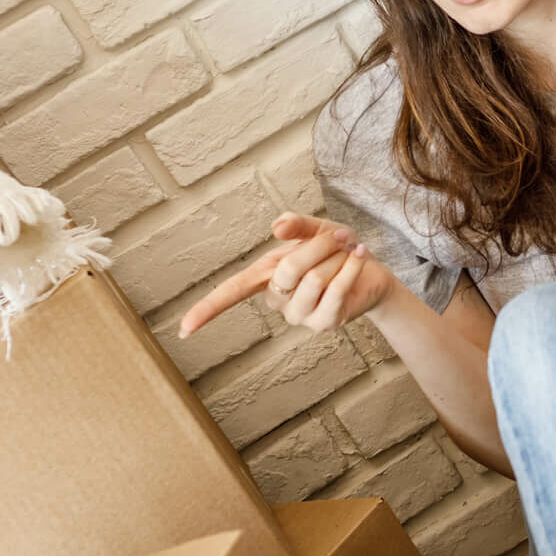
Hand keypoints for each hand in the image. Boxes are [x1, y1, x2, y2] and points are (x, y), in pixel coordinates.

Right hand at [178, 212, 397, 337]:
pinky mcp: (325, 323)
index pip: (230, 293)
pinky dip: (351, 267)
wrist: (372, 271)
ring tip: (349, 251)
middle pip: (288, 270)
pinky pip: (335, 291)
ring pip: (313, 280)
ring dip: (337, 257)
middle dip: (318, 246)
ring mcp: (300, 316)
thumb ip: (297, 225)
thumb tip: (276, 226)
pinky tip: (360, 257)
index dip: (208, 310)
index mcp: (265, 277)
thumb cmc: (337, 251)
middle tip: (340, 236)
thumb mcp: (316, 230)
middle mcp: (278, 300)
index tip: (183, 330)